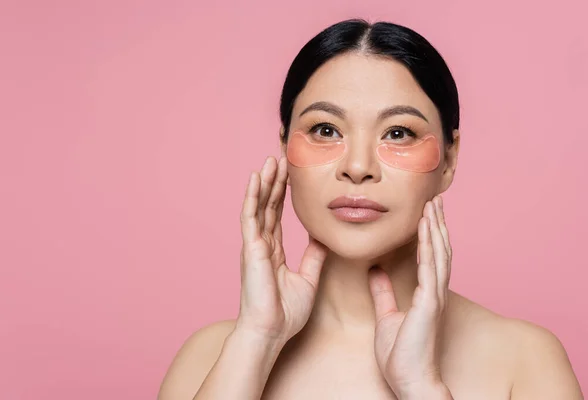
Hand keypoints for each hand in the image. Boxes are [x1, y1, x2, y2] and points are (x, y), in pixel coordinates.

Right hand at [236, 156, 327, 345]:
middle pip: (268, 205)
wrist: (271, 331)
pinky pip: (250, 216)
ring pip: (258, 206)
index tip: (289, 175)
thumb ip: (313, 258)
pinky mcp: (251, 248)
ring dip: (264, 183)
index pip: (277, 215)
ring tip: (270, 161)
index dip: (282, 194)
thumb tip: (323, 240)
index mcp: (273, 251)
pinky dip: (252, 196)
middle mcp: (262, 244)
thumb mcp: (308, 280)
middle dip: (274, 182)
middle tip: (280, 159)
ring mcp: (254, 245)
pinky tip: (256, 178)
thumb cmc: (285, 313)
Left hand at [368, 196, 452, 397]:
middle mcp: (434, 291)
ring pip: (439, 254)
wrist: (408, 380)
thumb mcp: (386, 316)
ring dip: (436, 227)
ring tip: (433, 204)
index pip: (430, 256)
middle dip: (437, 222)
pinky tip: (427, 229)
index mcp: (425, 294)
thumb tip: (376, 271)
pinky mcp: (429, 304)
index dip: (430, 232)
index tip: (426, 211)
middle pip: (439, 249)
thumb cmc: (401, 354)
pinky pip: (430, 269)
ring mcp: (434, 297)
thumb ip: (384, 292)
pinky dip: (429, 246)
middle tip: (435, 198)